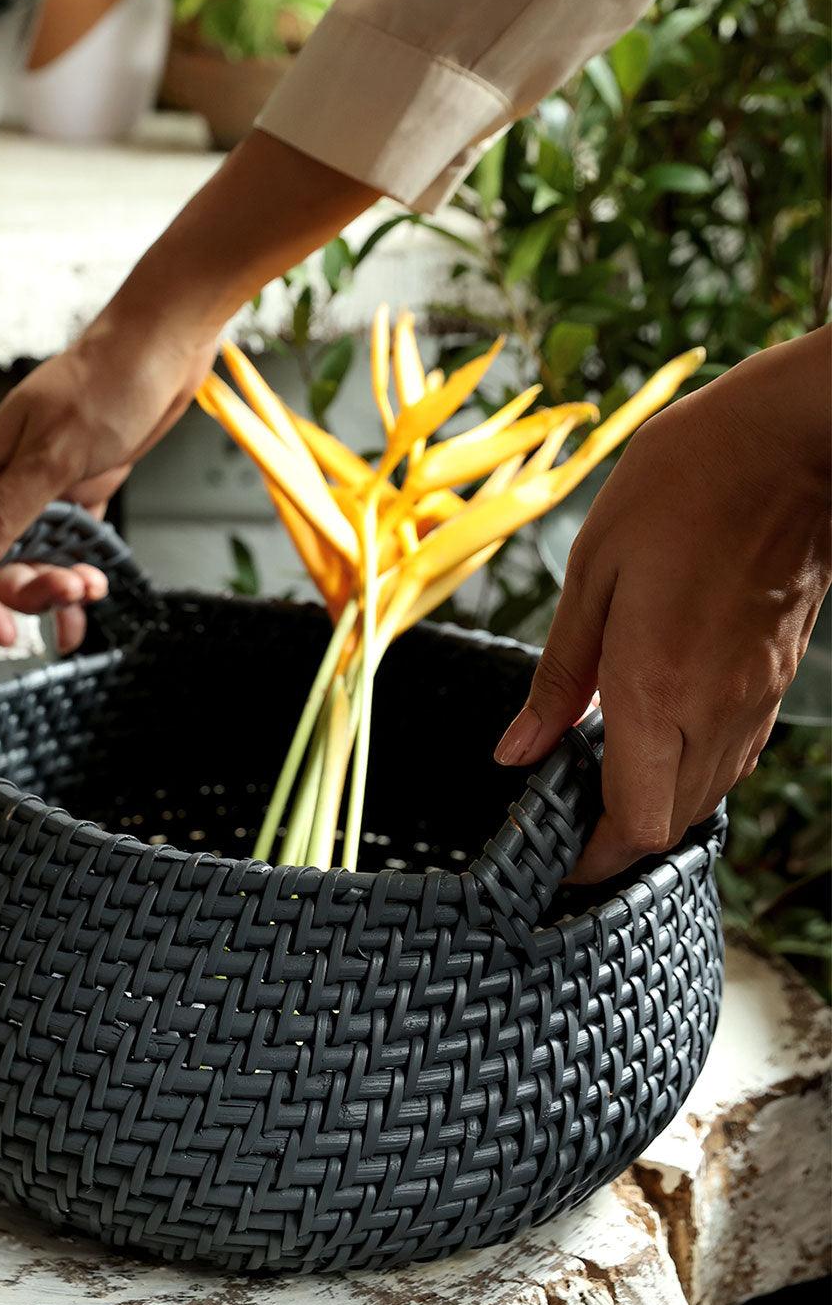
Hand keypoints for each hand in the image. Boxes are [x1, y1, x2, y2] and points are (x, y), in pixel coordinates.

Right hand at [0, 312, 215, 651]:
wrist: (167, 344)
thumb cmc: (109, 385)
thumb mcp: (52, 458)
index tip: (2, 629)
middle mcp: (5, 482)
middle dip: (27, 590)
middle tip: (70, 593)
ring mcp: (44, 488)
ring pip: (34, 558)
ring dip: (58, 585)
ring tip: (94, 589)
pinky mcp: (82, 491)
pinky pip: (70, 548)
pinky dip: (78, 575)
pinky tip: (93, 599)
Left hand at [495, 328, 831, 881]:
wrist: (789, 444)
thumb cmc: (680, 490)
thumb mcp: (593, 575)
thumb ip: (558, 678)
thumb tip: (516, 752)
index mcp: (655, 688)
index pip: (633, 822)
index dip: (591, 859)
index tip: (551, 860)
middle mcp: (713, 709)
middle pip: (668, 822)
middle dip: (614, 841)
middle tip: (560, 825)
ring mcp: (753, 698)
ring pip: (704, 794)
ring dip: (650, 805)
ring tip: (593, 784)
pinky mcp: (773, 679)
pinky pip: (729, 754)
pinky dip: (684, 767)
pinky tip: (646, 736)